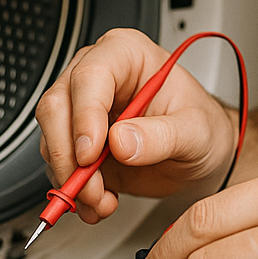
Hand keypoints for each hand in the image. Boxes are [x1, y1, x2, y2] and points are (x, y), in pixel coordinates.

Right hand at [35, 28, 235, 222]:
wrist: (204, 156)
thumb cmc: (205, 127)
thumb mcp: (197, 131)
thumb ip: (163, 135)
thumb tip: (121, 141)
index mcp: (128, 55)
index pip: (90, 75)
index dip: (84, 115)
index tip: (91, 153)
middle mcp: (101, 78)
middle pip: (57, 106)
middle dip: (68, 155)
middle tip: (90, 186)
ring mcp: (85, 111)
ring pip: (52, 139)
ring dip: (71, 180)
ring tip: (102, 199)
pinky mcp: (79, 143)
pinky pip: (58, 166)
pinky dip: (73, 192)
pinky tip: (99, 202)